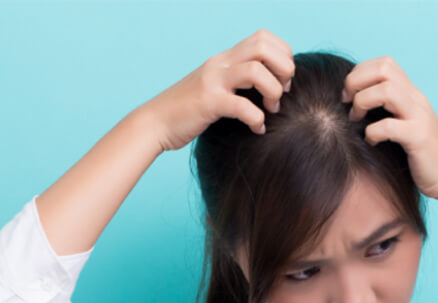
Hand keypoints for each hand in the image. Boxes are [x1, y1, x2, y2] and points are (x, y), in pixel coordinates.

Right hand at [137, 29, 294, 152]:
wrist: (153, 124)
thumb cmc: (185, 112)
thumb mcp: (212, 88)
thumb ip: (234, 82)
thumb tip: (265, 88)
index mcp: (223, 59)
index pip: (263, 38)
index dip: (282, 55)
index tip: (283, 80)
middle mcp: (219, 64)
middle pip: (263, 46)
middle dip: (283, 68)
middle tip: (283, 92)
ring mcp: (212, 82)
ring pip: (256, 70)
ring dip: (273, 90)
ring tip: (271, 109)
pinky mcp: (208, 103)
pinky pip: (243, 106)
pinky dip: (257, 118)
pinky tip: (257, 129)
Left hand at [342, 56, 437, 200]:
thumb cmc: (420, 154)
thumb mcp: (403, 124)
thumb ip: (386, 110)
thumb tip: (351, 104)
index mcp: (410, 93)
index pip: (384, 63)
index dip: (359, 72)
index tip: (348, 94)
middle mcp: (415, 99)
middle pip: (384, 68)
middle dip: (356, 81)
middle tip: (347, 102)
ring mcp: (418, 116)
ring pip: (386, 90)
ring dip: (362, 102)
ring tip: (356, 119)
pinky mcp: (418, 137)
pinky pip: (389, 126)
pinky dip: (372, 132)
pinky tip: (370, 142)